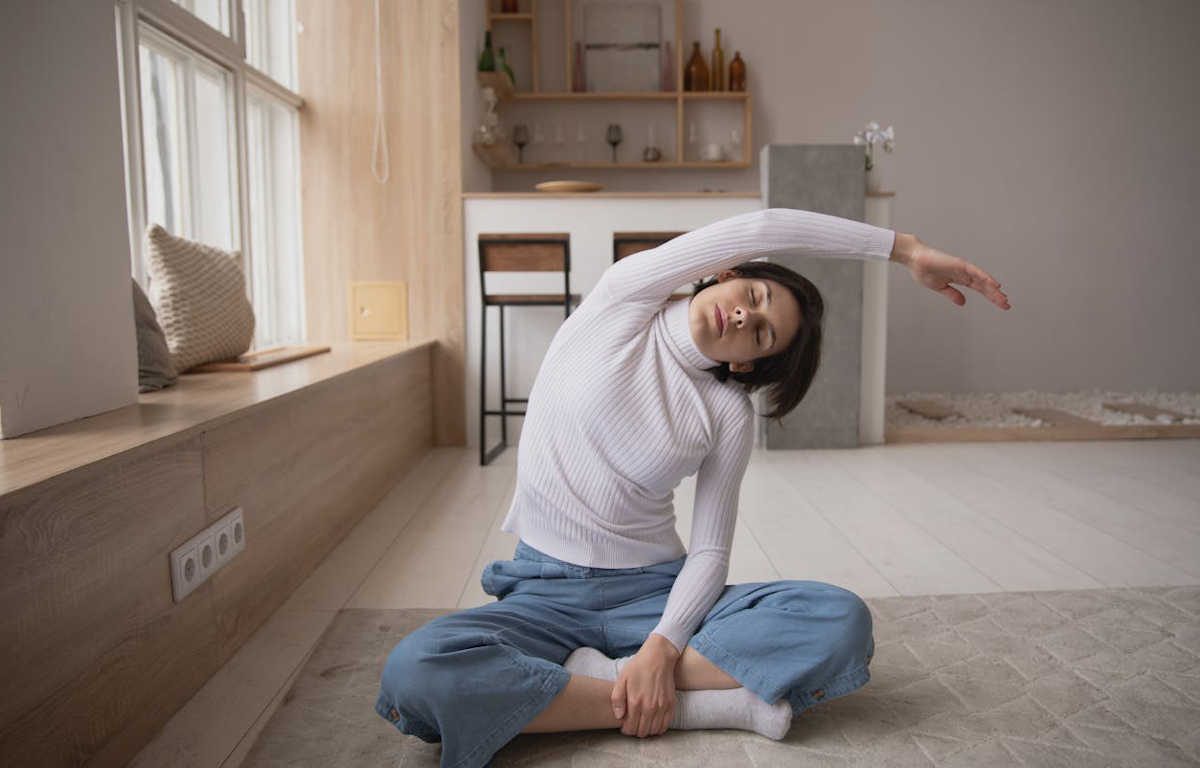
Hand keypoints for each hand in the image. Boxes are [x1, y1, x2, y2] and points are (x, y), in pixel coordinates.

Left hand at [611, 634, 678, 736]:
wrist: (658, 657)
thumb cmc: (638, 667)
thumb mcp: (622, 679)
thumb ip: (617, 699)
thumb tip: (619, 716)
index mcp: (636, 702)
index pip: (630, 728)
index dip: (626, 730)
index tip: (624, 725)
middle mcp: (650, 707)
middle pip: (642, 732)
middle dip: (635, 731)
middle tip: (633, 724)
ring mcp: (662, 707)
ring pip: (654, 731)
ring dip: (647, 731)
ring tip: (642, 723)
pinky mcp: (671, 704)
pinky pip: (665, 725)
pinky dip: (658, 728)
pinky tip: (653, 722)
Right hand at [893, 234, 1010, 309]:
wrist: (914, 260)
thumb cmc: (923, 270)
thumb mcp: (940, 287)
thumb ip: (952, 294)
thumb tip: (963, 302)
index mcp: (960, 279)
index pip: (980, 289)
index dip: (990, 297)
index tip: (1000, 304)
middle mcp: (964, 274)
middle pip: (984, 286)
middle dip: (995, 296)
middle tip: (1006, 305)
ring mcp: (963, 269)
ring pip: (983, 280)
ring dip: (993, 289)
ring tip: (1003, 299)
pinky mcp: (960, 264)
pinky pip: (976, 272)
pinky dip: (986, 278)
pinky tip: (994, 285)